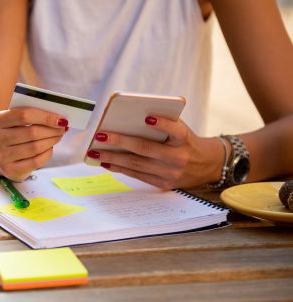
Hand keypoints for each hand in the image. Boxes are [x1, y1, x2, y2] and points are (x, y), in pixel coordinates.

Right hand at [0, 107, 68, 181]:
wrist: (0, 154)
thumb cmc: (13, 133)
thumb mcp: (15, 121)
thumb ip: (32, 116)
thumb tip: (58, 118)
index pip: (24, 115)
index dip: (46, 117)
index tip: (60, 119)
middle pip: (32, 132)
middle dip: (52, 130)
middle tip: (62, 129)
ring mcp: (1, 156)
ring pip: (35, 147)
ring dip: (51, 141)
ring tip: (57, 137)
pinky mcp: (9, 170)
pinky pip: (35, 162)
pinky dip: (47, 154)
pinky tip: (49, 148)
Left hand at [86, 116, 222, 189]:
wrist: (206, 165)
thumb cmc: (185, 141)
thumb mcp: (181, 129)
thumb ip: (162, 124)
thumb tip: (127, 120)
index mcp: (184, 139)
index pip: (175, 130)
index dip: (163, 124)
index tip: (147, 117)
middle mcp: (178, 157)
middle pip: (145, 148)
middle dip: (120, 142)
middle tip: (100, 136)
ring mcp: (170, 173)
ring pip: (136, 164)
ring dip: (113, 157)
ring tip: (95, 151)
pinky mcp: (164, 184)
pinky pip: (137, 175)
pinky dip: (120, 168)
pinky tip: (105, 162)